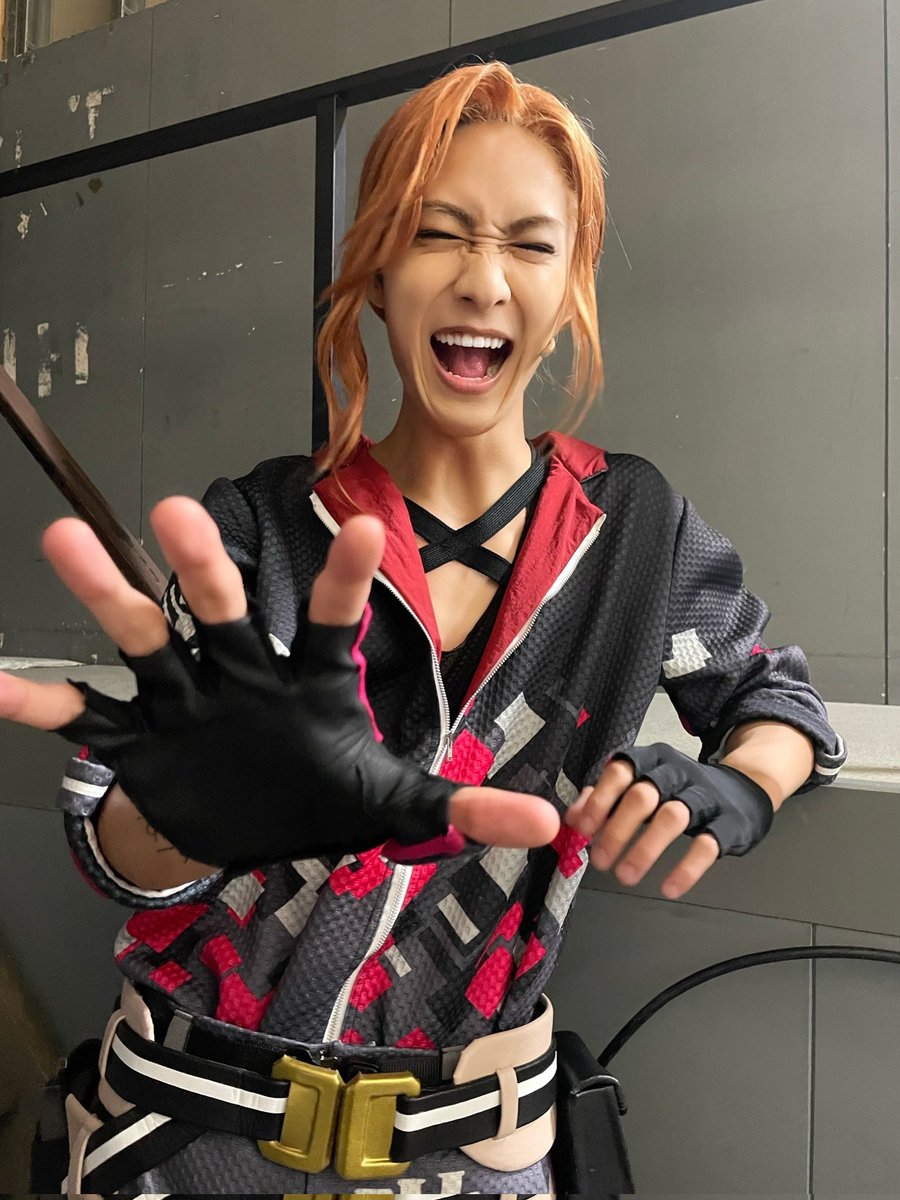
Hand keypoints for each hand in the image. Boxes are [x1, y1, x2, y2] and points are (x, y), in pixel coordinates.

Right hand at [0, 499, 559, 863]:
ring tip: (67, 541)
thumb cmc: (325, 797)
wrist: (254, 828)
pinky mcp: (141, 743)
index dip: (347, 579)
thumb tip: (552, 824)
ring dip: (109, 596)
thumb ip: (460, 808)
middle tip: (176, 513)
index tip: (367, 523)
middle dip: (204, 566)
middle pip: (223, 613)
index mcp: (312, 683)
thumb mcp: (393, 805)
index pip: (334, 623)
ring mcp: (188, 704)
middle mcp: (245, 677)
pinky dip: (42, 703)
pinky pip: (84, 720)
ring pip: (145, 642)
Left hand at [565, 743, 772, 898]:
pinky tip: (669, 887)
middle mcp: (676, 773)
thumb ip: (606, 797)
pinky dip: (687, 869)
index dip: (599, 800)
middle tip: (600, 861)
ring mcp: (704, 796)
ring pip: (673, 817)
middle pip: (642, 796)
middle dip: (617, 830)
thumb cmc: (680, 789)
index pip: (620, 771)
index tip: (582, 829)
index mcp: (650, 760)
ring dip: (645, 849)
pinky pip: (708, 845)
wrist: (744, 787)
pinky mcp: (728, 822)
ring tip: (626, 876)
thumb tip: (572, 816)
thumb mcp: (643, 784)